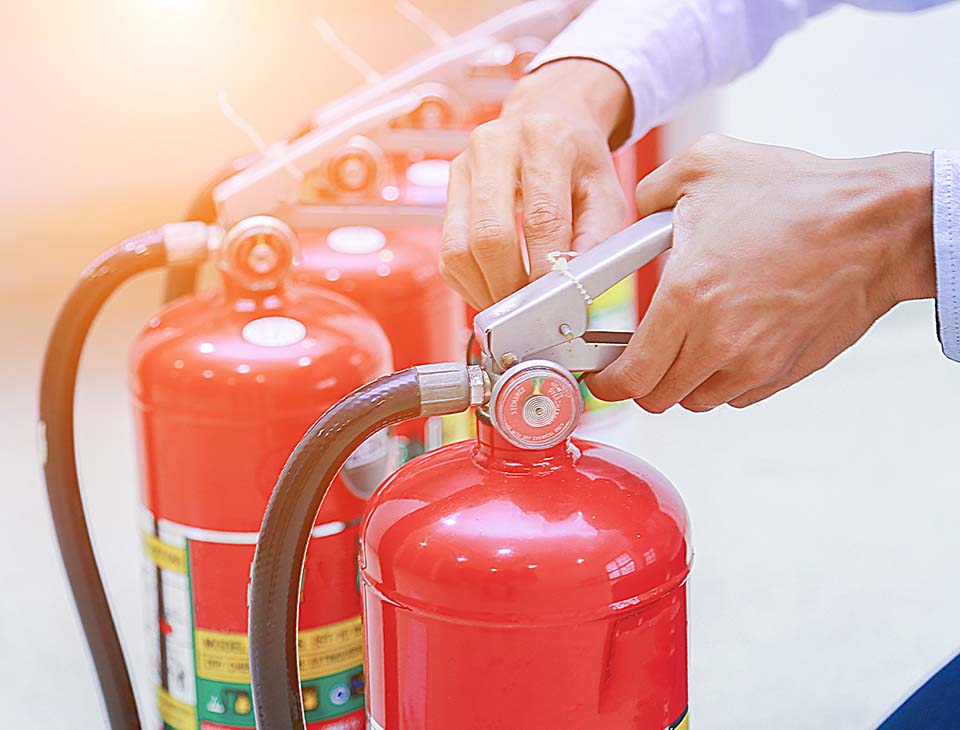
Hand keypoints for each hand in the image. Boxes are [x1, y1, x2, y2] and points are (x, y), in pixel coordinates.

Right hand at [440, 59, 631, 308]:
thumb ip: (597, 239)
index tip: (554, 303)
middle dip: (509, 286)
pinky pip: (447, 252)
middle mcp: (495, 146)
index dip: (544, 269)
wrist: (548, 116)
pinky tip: (494, 288)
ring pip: (458, 248)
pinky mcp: (448, 188)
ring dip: (484, 290)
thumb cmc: (579, 160)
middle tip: (529, 313)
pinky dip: (469, 282)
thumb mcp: (605, 192)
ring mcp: (463, 165)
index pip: (541, 217)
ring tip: (511, 307)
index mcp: (545, 140)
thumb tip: (572, 287)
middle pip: (489, 236)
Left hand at [588, 135, 934, 411]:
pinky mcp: (785, 372)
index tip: (602, 374)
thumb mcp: (708, 165)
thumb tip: (635, 210)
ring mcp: (755, 362)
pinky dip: (724, 380)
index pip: (630, 376)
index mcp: (687, 296)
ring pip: (697, 400)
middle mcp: (718, 341)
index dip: (608, 383)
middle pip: (657, 398)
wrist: (876, 225)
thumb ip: (652, 190)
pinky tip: (730, 342)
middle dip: (641, 381)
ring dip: (683, 380)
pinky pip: (737, 396)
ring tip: (689, 342)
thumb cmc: (800, 196)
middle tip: (640, 356)